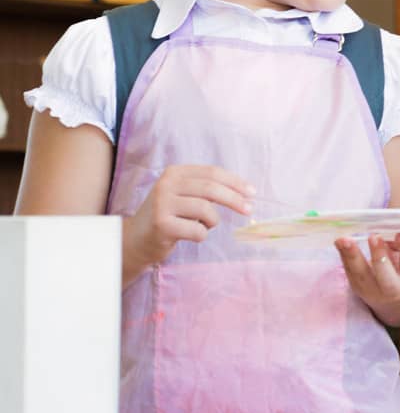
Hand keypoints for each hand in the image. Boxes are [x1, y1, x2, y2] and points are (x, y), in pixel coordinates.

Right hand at [126, 164, 253, 270]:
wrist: (135, 239)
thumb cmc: (169, 216)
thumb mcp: (184, 195)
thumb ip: (207, 189)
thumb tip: (245, 192)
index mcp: (175, 172)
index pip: (212, 172)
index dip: (235, 182)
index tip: (252, 193)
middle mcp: (166, 184)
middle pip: (212, 188)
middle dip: (235, 200)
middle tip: (249, 210)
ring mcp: (162, 204)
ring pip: (206, 210)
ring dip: (213, 221)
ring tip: (204, 225)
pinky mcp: (161, 225)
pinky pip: (197, 230)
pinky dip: (202, 235)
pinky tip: (191, 235)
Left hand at [336, 232, 399, 311]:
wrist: (392, 296)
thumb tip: (387, 231)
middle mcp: (394, 289)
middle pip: (386, 276)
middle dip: (379, 257)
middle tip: (373, 237)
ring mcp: (372, 290)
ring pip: (361, 274)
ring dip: (351, 255)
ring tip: (343, 240)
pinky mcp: (356, 287)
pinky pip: (349, 270)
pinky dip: (344, 255)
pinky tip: (339, 242)